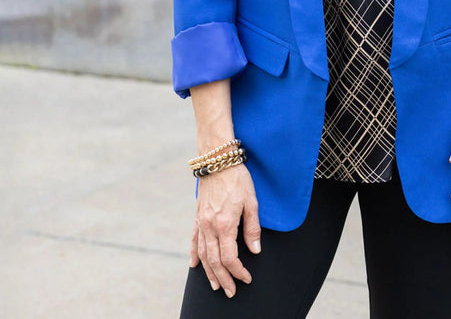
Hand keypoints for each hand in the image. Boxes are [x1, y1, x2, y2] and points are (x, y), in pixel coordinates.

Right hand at [191, 162, 260, 297]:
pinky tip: (195, 265)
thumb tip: (255, 250)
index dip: (238, 271)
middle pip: (214, 261)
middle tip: (230, 291)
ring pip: (203, 254)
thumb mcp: (251, 201)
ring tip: (215, 285)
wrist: (218, 160)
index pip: (230, 257)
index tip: (246, 278)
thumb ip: (252, 228)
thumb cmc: (238, 178)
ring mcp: (202, 222)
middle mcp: (210, 226)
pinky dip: (194, 254)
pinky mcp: (198, 216)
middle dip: (223, 278)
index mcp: (225, 224)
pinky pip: (194, 239)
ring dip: (209, 272)